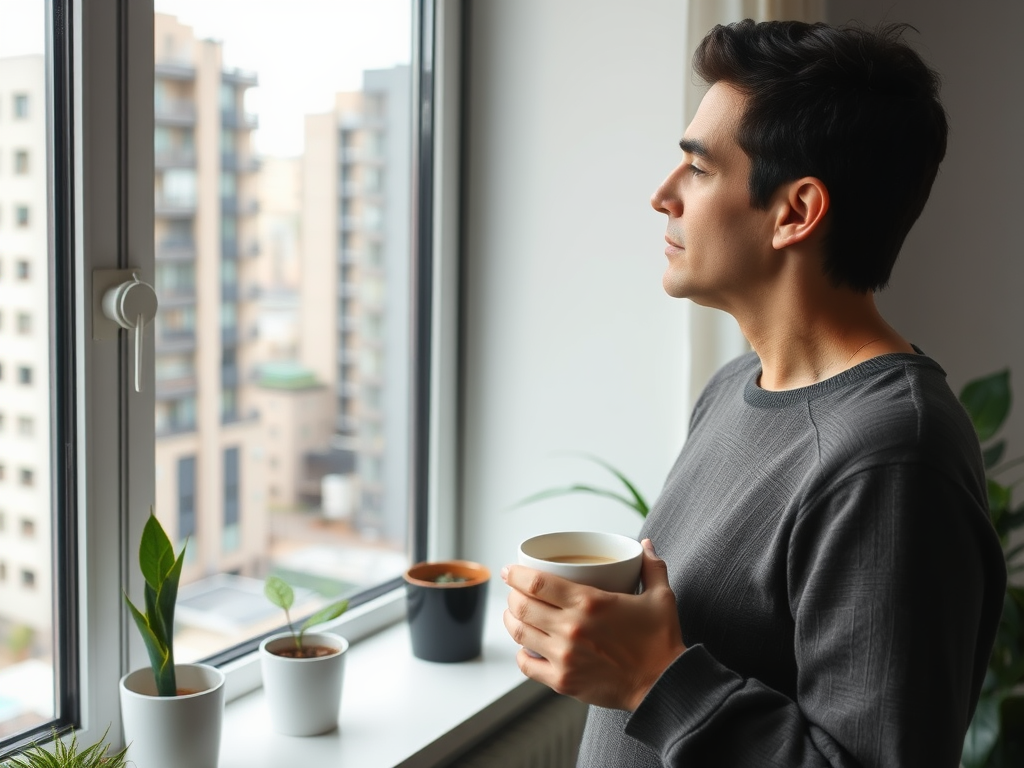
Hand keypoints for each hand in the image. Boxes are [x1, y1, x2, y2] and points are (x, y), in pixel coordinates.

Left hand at [502, 538, 685, 710]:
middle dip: (512, 595)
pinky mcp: (563, 681)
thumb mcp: (661, 596)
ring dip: (511, 620)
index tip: (509, 570)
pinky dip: (521, 654)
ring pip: (520, 633)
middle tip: (513, 591)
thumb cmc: (661, 640)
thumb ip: (651, 566)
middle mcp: (571, 628)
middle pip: (522, 606)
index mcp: (589, 602)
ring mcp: (564, 657)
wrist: (665, 685)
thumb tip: (646, 544)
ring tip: (513, 614)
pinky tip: (525, 647)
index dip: (516, 574)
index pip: (537, 583)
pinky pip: (527, 666)